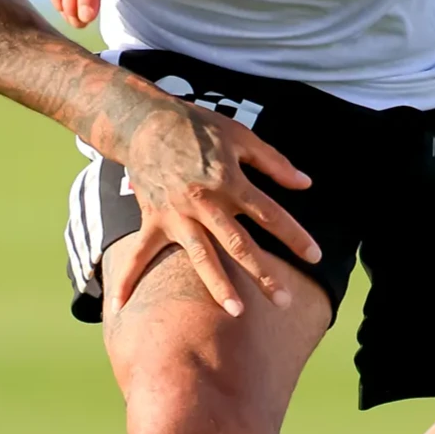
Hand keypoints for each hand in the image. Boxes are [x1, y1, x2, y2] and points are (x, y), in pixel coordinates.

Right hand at [107, 90, 319, 317]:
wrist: (146, 122)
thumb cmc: (198, 127)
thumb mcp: (241, 137)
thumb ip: (274, 163)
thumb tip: (306, 183)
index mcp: (229, 181)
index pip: (269, 214)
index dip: (294, 236)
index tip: (315, 256)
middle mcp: (204, 202)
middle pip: (239, 244)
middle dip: (263, 273)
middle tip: (284, 301)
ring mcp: (176, 215)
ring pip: (200, 256)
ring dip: (218, 285)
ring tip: (237, 311)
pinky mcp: (153, 220)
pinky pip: (138, 254)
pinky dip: (127, 279)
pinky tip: (119, 307)